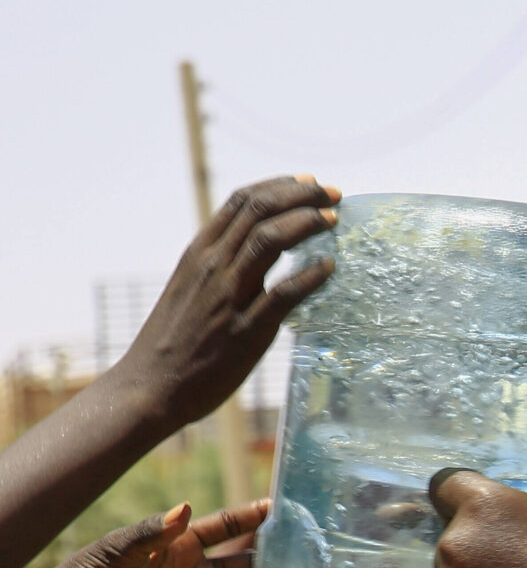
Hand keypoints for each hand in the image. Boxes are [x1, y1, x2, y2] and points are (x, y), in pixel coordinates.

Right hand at [113, 176, 338, 426]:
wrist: (150, 386)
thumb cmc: (174, 342)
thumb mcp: (190, 289)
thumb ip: (220, 267)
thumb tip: (255, 252)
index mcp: (198, 253)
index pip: (241, 202)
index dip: (279, 186)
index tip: (309, 182)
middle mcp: (212, 266)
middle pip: (259, 211)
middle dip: (301, 196)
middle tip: (334, 194)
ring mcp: (228, 296)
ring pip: (269, 240)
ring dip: (306, 223)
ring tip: (334, 219)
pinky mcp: (246, 330)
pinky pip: (284, 294)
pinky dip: (311, 275)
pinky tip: (331, 267)